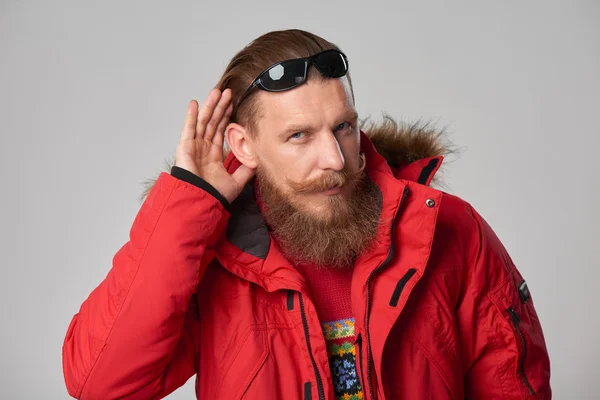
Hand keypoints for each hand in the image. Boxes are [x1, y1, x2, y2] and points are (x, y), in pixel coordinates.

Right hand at [175, 88, 254, 203]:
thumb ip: (246, 170)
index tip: (234, 104)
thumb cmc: (214, 195)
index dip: (227, 117)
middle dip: (220, 107)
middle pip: (213, 122)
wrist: (201, 202)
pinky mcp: (185, 147)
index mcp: (213, 155)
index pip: (221, 130)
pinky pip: (189, 128)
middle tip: (228, 92)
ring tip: (217, 92)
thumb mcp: (237, 181)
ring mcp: (194, 146)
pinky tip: (195, 103)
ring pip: (203, 121)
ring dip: (210, 106)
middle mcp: (203, 148)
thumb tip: (258, 161)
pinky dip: (191, 115)